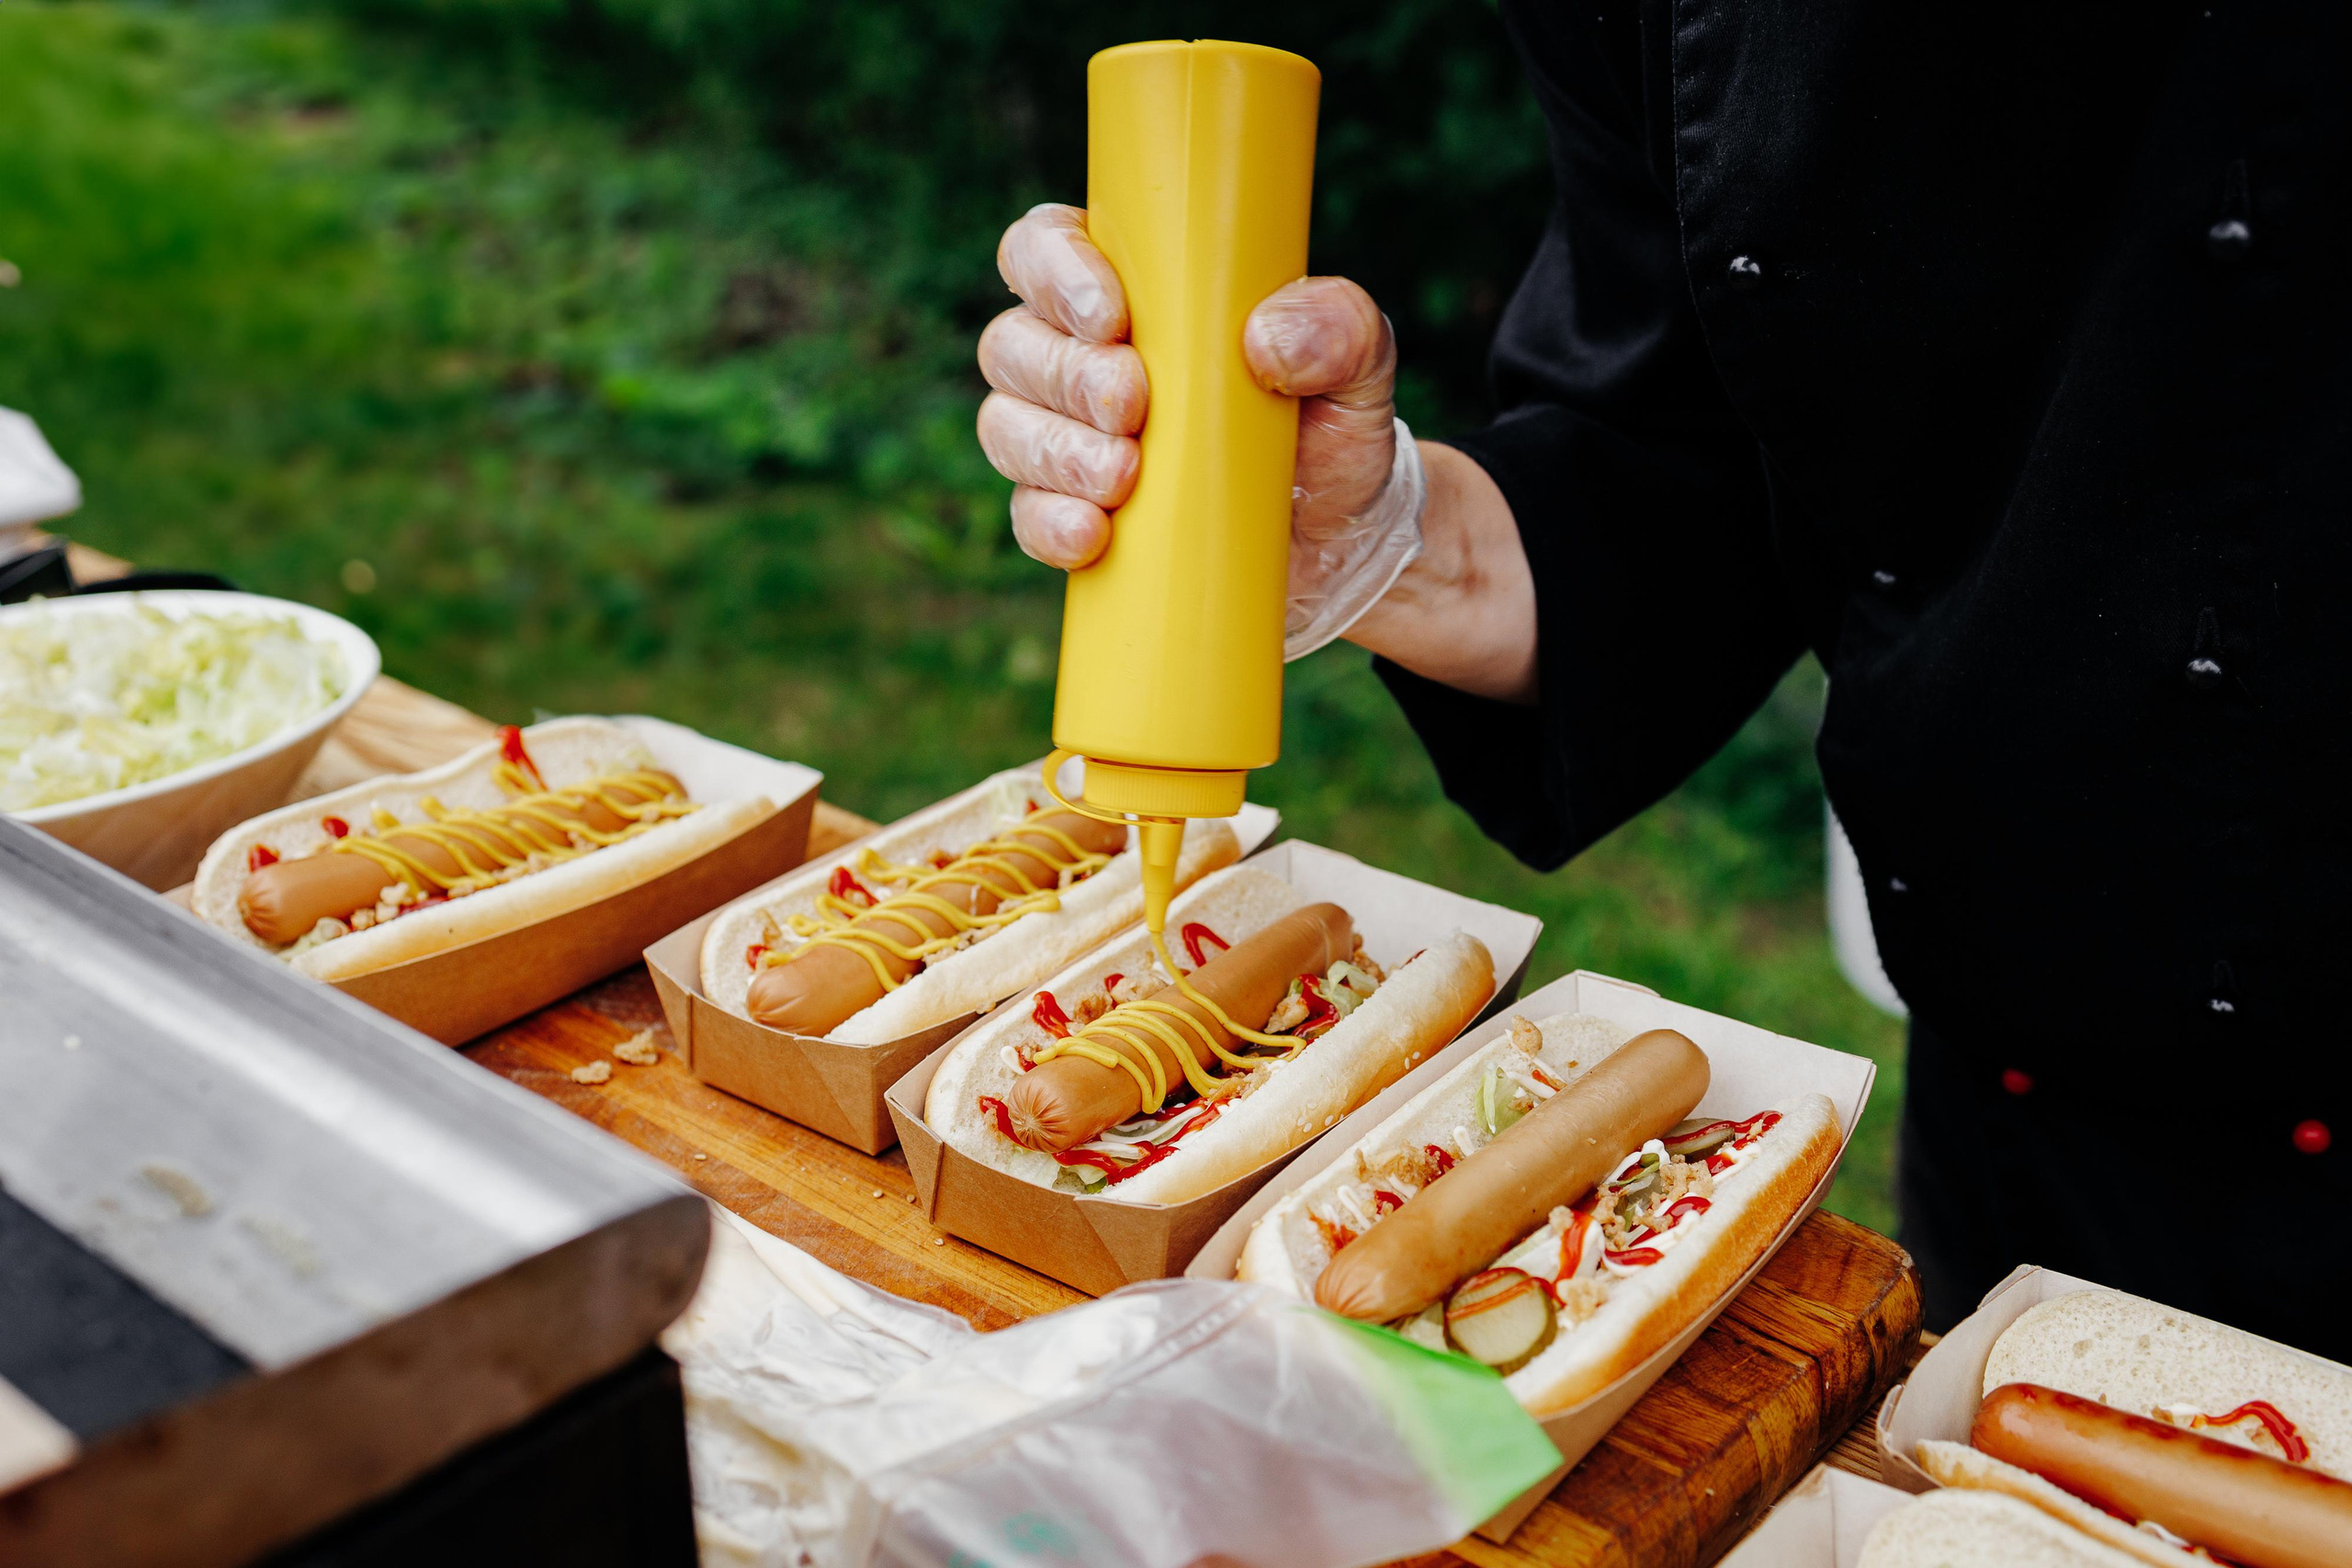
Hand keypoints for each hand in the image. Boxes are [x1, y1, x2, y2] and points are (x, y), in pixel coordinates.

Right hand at [976, 204, 1403, 591]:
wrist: (1340, 538)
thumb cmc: (1333, 424)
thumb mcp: (1362, 366)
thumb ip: (1340, 327)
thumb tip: (1266, 338)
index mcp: (1132, 292)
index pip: (1043, 248)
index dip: (1054, 271)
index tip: (1112, 317)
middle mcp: (1079, 359)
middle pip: (1014, 344)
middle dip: (1068, 376)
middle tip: (1134, 406)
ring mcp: (1067, 441)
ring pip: (1007, 427)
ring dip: (1057, 451)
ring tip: (1125, 475)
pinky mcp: (1072, 516)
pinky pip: (1027, 517)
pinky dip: (1051, 523)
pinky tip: (1094, 533)